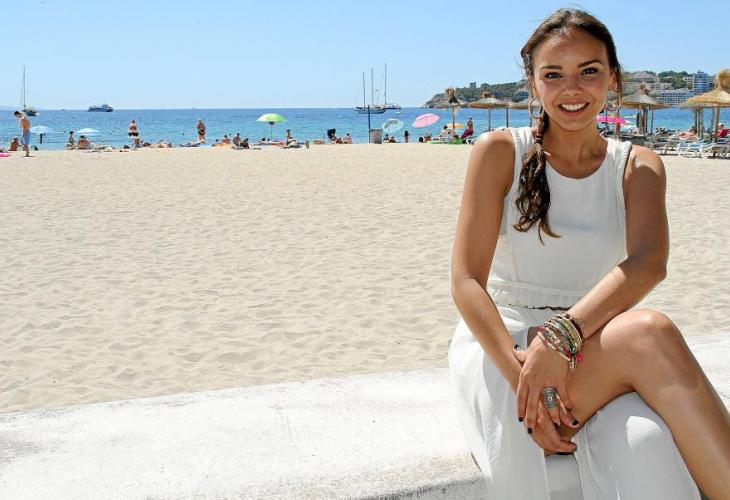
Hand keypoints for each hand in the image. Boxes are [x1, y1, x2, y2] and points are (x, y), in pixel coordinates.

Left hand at [513, 331, 579, 450]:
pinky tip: (571, 412)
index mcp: (525, 376)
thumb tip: (515, 354)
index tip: (521, 420)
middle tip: (531, 430)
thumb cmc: (540, 344)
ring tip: (555, 426)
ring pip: (549, 403)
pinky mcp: (560, 380)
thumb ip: (521, 357)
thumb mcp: (526, 352)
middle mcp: (535, 381)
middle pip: (532, 404)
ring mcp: (547, 381)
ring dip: (553, 416)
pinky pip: (563, 396)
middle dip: (532, 419)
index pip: (520, 396)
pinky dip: (568, 404)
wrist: (554, 337)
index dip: (520, 409)